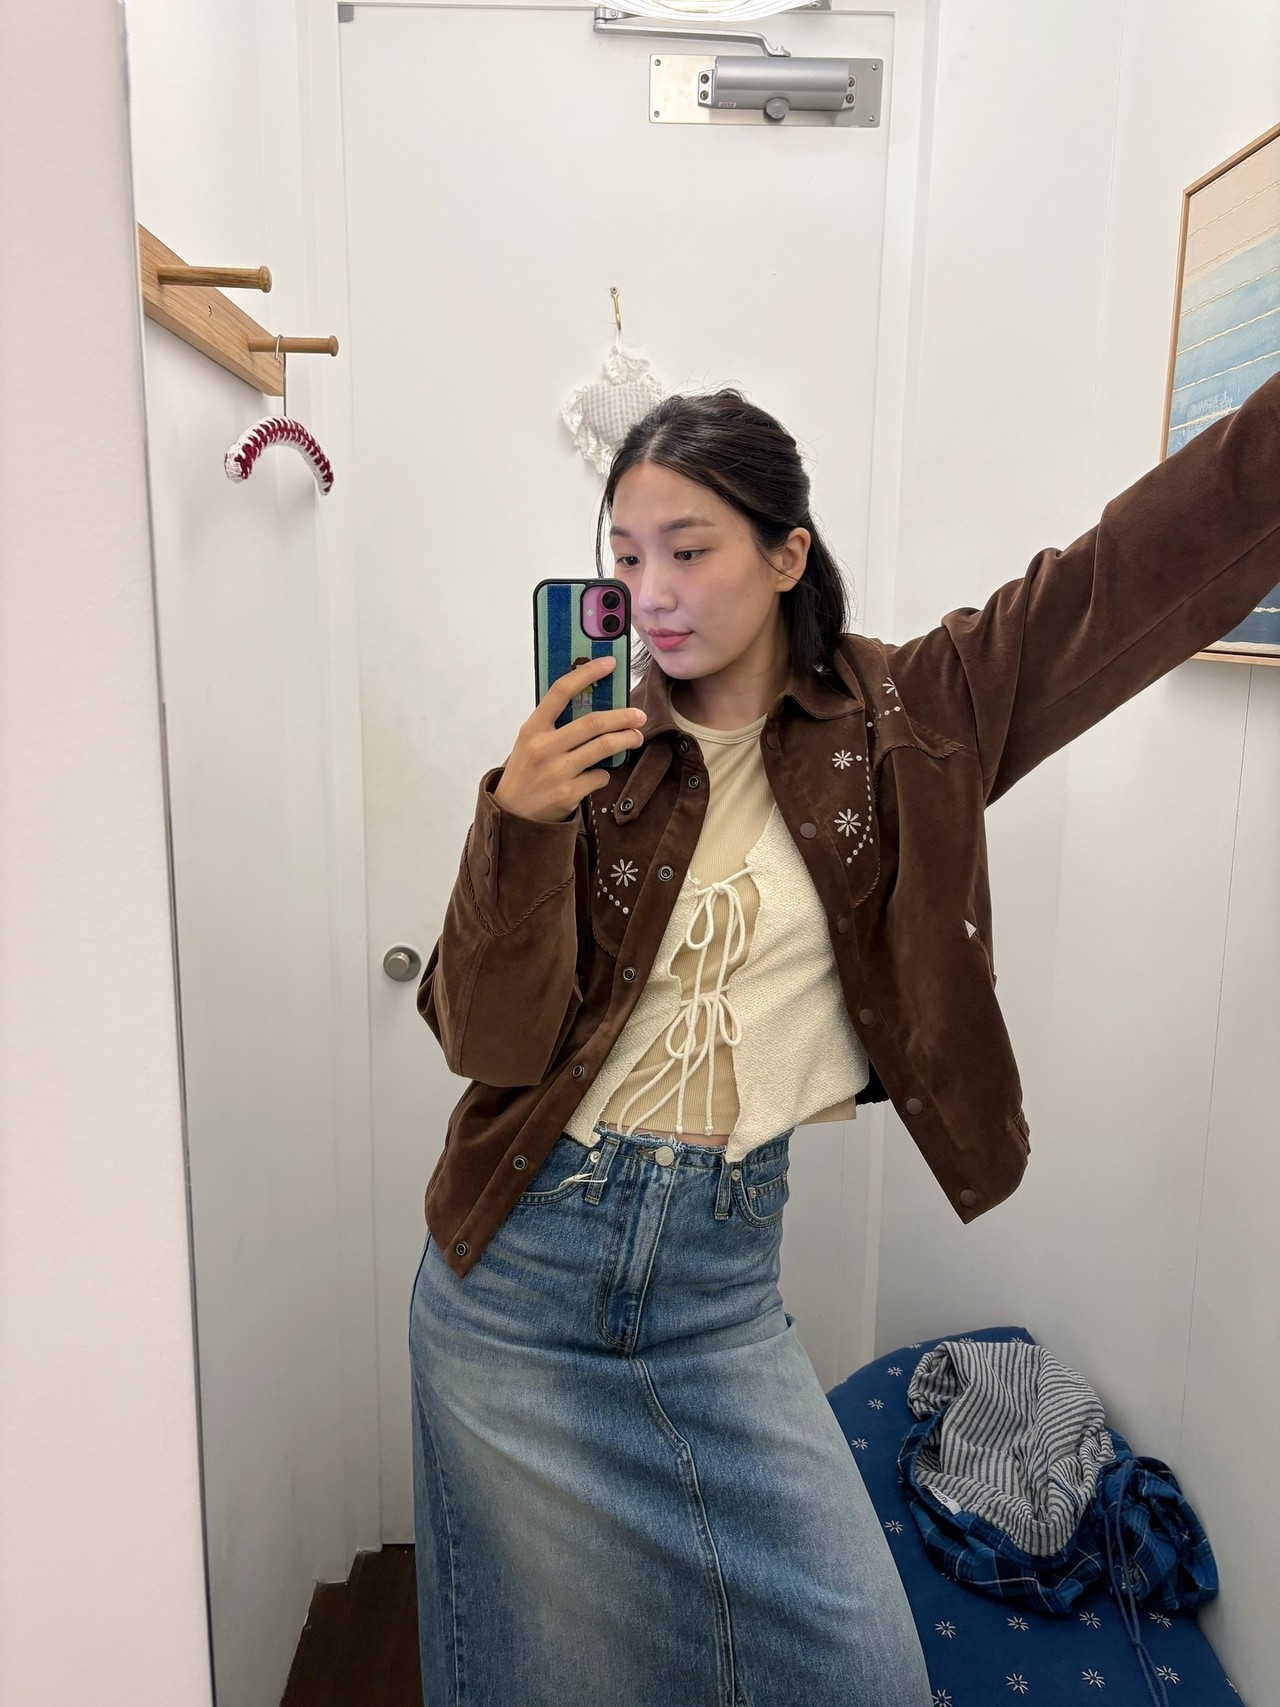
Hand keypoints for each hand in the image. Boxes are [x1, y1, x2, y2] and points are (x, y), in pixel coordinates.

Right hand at [492, 656, 646, 823]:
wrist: (512, 814)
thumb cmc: (526, 772)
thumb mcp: (530, 742)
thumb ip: (554, 724)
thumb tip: (593, 702)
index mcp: (532, 728)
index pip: (561, 691)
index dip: (587, 673)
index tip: (609, 663)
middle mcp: (544, 747)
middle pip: (594, 723)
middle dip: (623, 717)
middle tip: (639, 716)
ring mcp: (557, 771)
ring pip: (604, 748)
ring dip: (627, 740)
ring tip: (636, 738)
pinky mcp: (569, 793)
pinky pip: (600, 776)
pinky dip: (604, 773)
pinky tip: (598, 774)